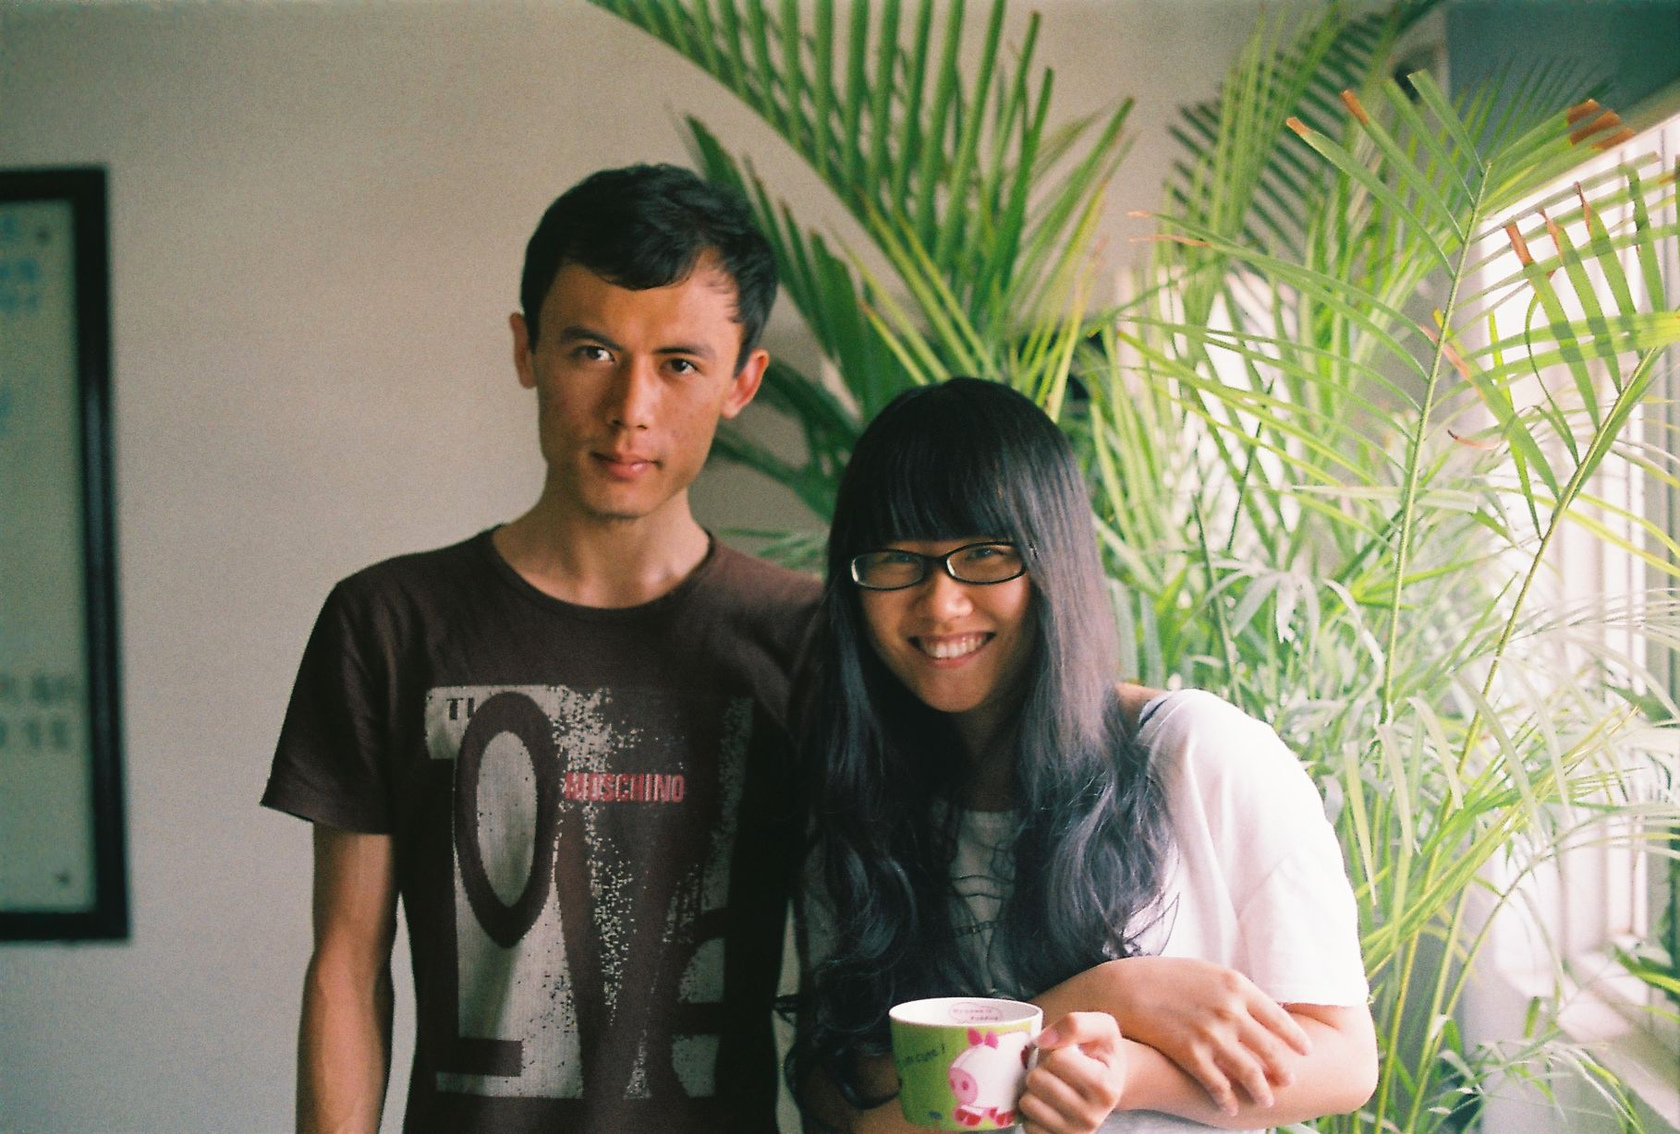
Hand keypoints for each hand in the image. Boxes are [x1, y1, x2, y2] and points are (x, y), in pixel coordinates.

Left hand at [1017, 1012, 1125, 1133]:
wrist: (1109, 1085)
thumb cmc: (1102, 1052)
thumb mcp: (1102, 1027)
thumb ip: (1076, 1024)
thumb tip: (1042, 1041)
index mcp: (1105, 1087)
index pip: (1057, 1059)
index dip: (1055, 1050)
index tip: (1067, 1053)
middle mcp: (1092, 1116)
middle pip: (1038, 1080)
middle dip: (1041, 1068)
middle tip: (1056, 1070)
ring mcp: (1074, 1133)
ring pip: (1028, 1102)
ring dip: (1033, 1088)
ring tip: (1051, 1084)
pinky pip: (1026, 1123)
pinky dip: (1031, 1109)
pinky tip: (1046, 1102)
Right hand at [1099, 956, 1310, 1114]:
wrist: (1125, 987)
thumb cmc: (1165, 976)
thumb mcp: (1206, 971)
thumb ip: (1234, 989)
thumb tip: (1258, 1006)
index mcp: (1236, 986)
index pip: (1279, 1017)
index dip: (1295, 1038)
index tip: (1306, 1051)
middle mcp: (1229, 1011)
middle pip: (1270, 1049)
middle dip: (1283, 1069)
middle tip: (1289, 1080)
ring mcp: (1211, 1034)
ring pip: (1249, 1072)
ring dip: (1261, 1090)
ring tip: (1266, 1100)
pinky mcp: (1190, 1053)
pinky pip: (1218, 1084)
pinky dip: (1227, 1098)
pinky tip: (1230, 1106)